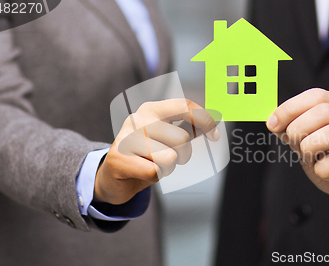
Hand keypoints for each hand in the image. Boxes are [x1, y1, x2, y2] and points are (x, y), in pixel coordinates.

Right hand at [94, 99, 218, 204]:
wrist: (113, 175)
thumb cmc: (145, 155)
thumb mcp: (167, 137)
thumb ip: (189, 127)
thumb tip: (215, 119)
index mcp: (152, 109)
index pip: (185, 105)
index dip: (205, 120)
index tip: (214, 136)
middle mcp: (138, 119)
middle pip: (182, 138)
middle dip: (183, 155)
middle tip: (169, 158)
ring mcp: (126, 138)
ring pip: (170, 157)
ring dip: (167, 167)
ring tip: (154, 164)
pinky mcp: (119, 159)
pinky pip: (155, 172)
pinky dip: (154, 177)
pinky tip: (143, 172)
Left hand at [266, 88, 328, 224]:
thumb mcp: (314, 146)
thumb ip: (297, 133)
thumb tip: (274, 122)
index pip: (317, 96)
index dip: (290, 107)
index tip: (272, 123)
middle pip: (324, 111)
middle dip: (299, 127)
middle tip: (293, 143)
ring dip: (310, 146)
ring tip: (309, 157)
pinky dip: (322, 168)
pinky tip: (323, 172)